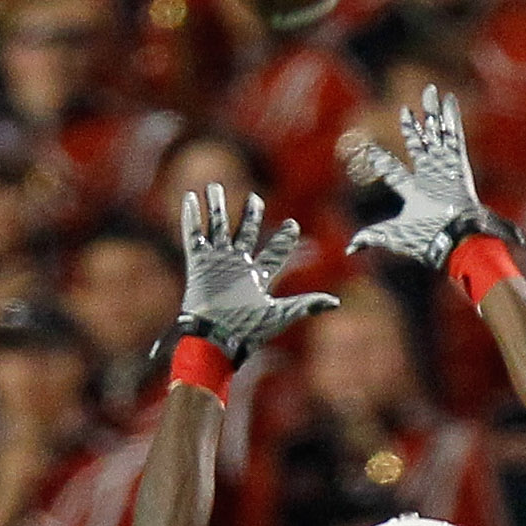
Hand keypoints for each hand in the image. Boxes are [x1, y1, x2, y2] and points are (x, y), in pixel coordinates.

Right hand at [176, 186, 336, 361]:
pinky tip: (190, 198)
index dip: (285, 240)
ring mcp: (217, 263)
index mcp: (258, 277)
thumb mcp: (281, 315)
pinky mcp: (199, 264)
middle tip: (255, 198)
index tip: (293, 225)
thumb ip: (306, 305)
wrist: (216, 338)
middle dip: (250, 215)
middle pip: (246, 233)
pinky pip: (193, 235)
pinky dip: (191, 217)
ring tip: (215, 186)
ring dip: (217, 207)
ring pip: (218, 227)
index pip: (275, 253)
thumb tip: (335, 303)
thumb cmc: (248, 330)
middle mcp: (238, 266)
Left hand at [345, 85, 500, 272]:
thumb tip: (349, 249)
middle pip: (419, 145)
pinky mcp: (457, 163)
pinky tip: (448, 99)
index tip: (370, 150)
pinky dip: (452, 117)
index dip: (381, 161)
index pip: (393, 172)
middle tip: (406, 109)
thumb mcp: (392, 235)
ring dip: (432, 113)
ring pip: (437, 134)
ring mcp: (444, 168)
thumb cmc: (424, 238)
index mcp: (413, 192)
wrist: (452, 238)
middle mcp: (428, 177)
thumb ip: (372, 236)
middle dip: (413, 127)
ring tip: (429, 91)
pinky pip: (454, 134)